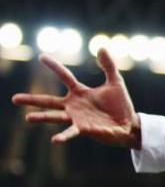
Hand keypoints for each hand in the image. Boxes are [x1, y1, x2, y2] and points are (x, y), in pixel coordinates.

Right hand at [11, 48, 141, 147]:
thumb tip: (102, 47)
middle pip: (49, 101)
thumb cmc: (120, 105)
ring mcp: (77, 118)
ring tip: (28, 118)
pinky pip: (72, 132)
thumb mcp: (116, 82)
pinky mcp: (85, 129)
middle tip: (14, 99)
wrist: (129, 125)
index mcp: (80, 92)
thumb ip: (109, 66)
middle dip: (32, 100)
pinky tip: (54, 140)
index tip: (42, 56)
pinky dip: (63, 136)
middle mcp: (74, 105)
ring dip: (42, 117)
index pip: (65, 76)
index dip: (54, 66)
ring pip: (55, 117)